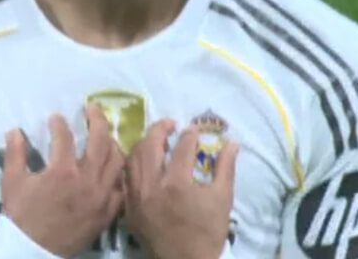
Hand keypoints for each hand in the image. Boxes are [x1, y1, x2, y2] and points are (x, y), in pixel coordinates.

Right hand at [0, 104, 125, 257]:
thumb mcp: (12, 182)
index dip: (59, 123)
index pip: (65, 136)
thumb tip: (14, 131)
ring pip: (117, 161)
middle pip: (101, 140)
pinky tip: (113, 167)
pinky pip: (121, 187)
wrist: (33, 250)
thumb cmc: (22, 216)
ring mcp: (101, 196)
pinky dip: (118, 174)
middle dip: (97, 119)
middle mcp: (87, 179)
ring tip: (105, 135)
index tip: (56, 117)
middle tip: (92, 108)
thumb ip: (15, 154)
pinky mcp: (108, 212)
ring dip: (112, 143)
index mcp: (62, 170)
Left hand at [122, 119, 238, 258]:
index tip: (195, 129)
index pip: (182, 147)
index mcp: (177, 184)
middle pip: (149, 146)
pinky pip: (125, 179)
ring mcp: (136, 198)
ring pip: (132, 160)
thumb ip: (225, 168)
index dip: (190, 134)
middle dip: (160, 129)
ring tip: (155, 140)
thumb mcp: (222, 199)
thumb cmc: (207, 233)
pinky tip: (142, 162)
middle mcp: (151, 187)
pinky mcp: (128, 209)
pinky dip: (133, 165)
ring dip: (143, 144)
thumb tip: (231, 143)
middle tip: (171, 125)